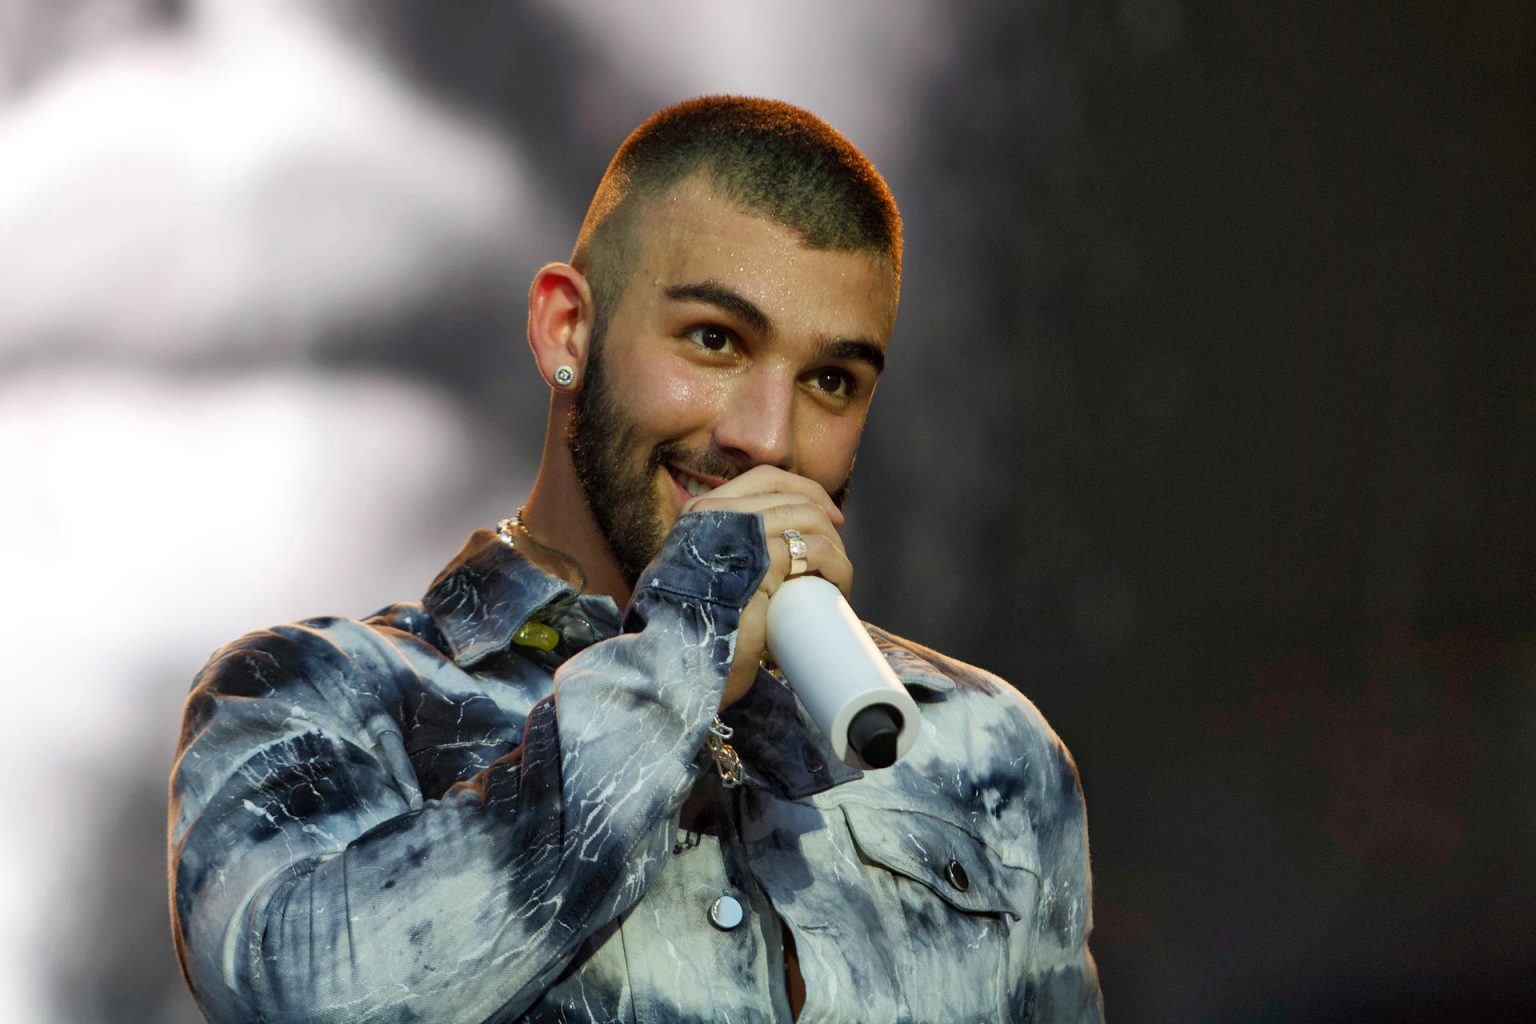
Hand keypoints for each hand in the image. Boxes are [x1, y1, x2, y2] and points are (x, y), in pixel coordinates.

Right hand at [679, 465, 850, 708]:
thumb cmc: (694, 630)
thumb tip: (774, 546)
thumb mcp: (703, 575)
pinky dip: (836, 566)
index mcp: (700, 513)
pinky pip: (813, 550)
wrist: (676, 668)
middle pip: (792, 495)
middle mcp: (714, 514)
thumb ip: (724, 552)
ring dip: (835, 550)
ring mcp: (735, 535)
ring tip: (838, 582)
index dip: (806, 491)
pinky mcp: (758, 563)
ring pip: (808, 519)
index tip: (830, 519)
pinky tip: (838, 587)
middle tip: (837, 558)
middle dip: (826, 523)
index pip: (765, 478)